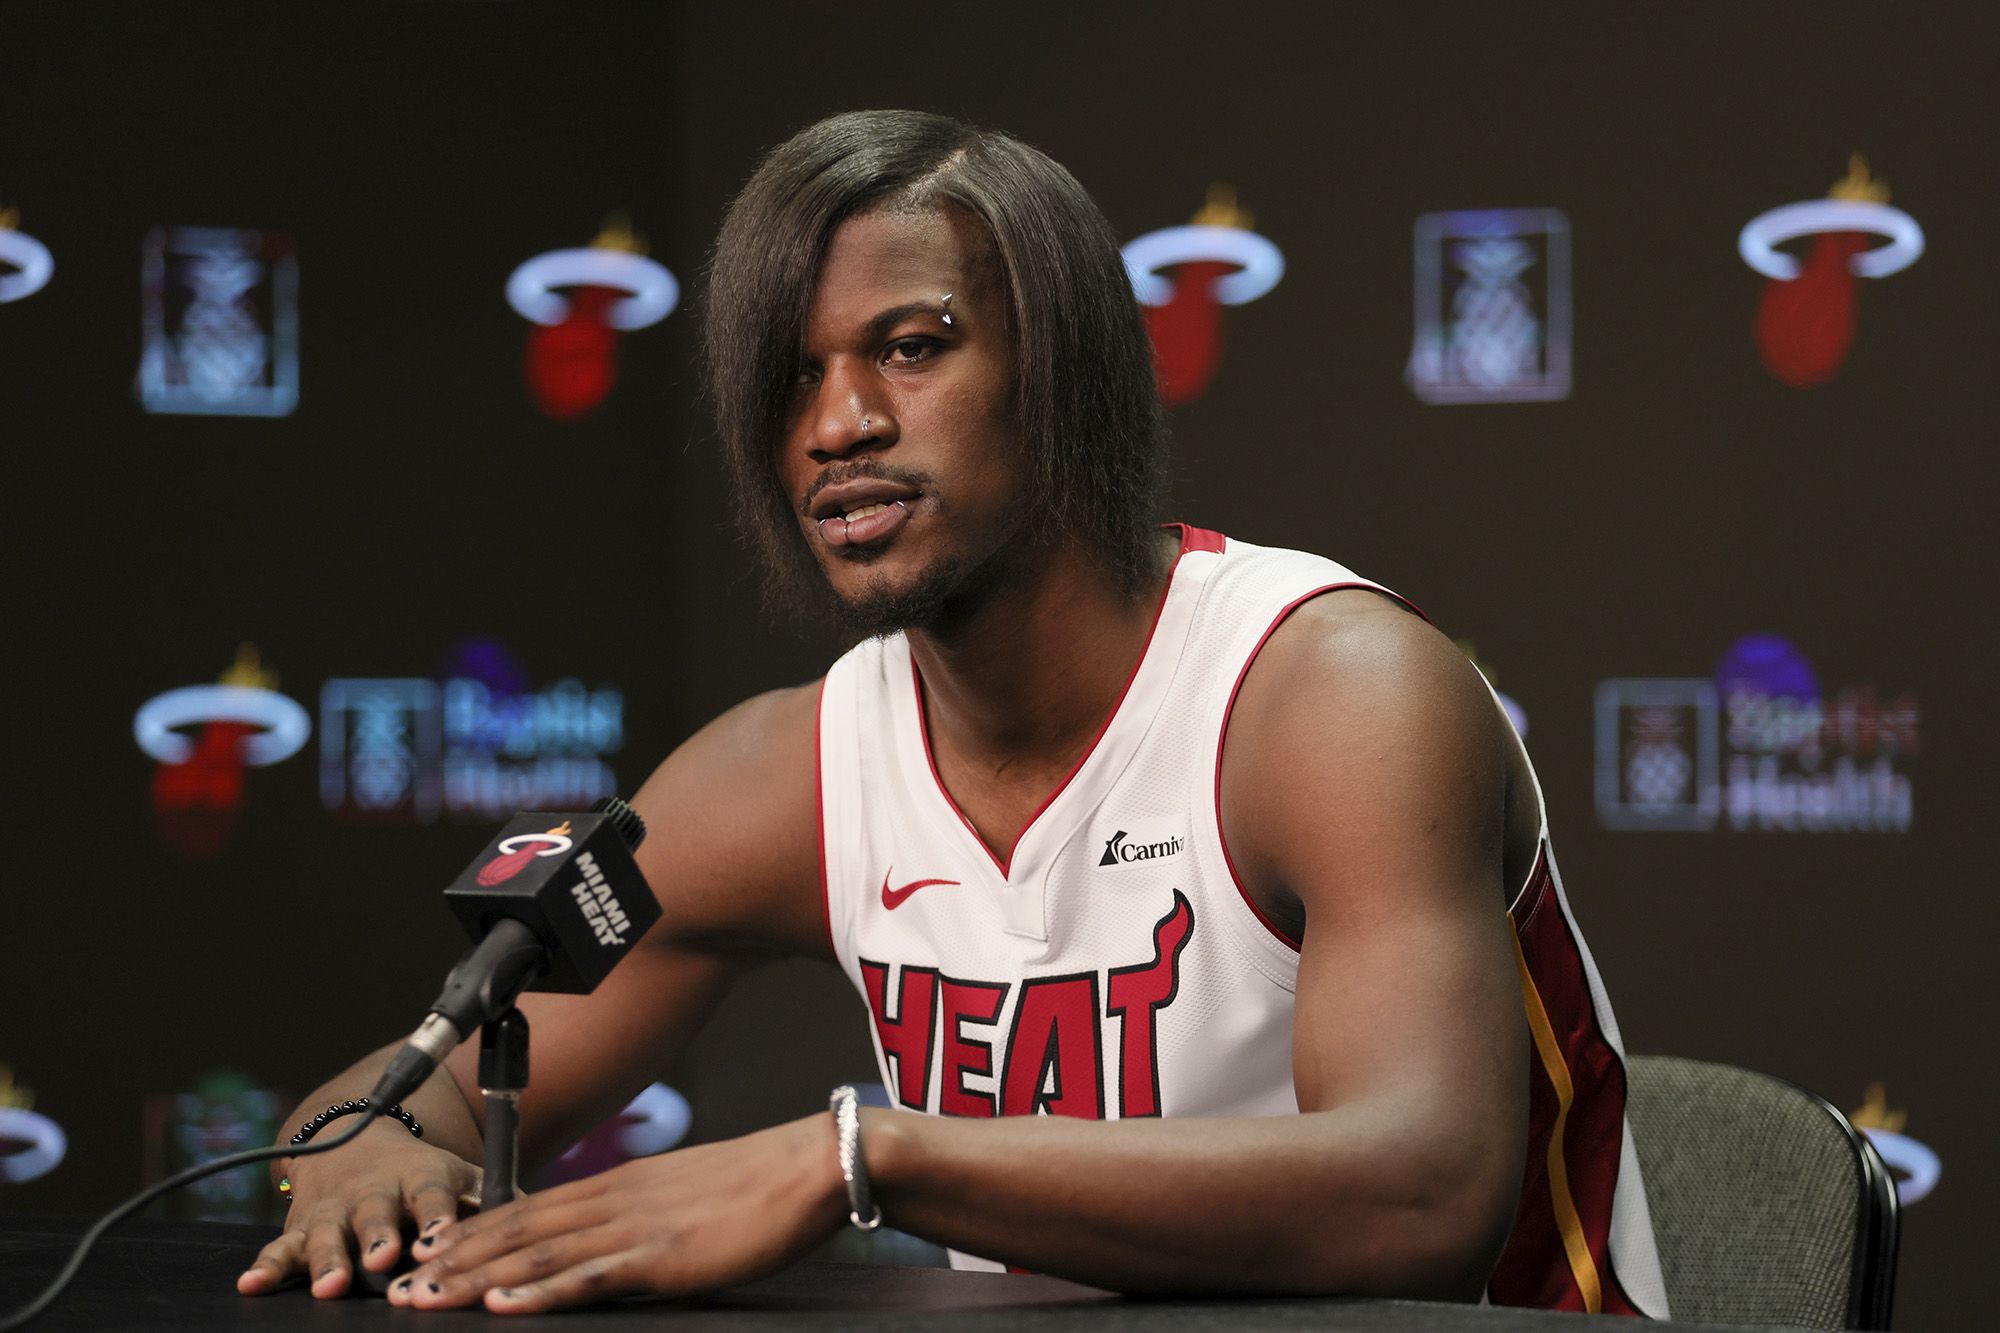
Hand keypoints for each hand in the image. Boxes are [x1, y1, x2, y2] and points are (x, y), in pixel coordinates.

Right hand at [236, 1122, 480, 1298]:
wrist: (352, 1140)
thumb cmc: (419, 1174)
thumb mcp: (457, 1175)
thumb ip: (492, 1198)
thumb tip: (537, 1224)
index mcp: (418, 1177)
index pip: (430, 1195)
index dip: (436, 1216)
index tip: (440, 1236)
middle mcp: (372, 1192)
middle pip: (374, 1214)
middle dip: (377, 1236)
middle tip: (383, 1258)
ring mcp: (332, 1210)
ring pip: (327, 1235)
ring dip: (327, 1259)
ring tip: (329, 1285)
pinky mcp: (299, 1228)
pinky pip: (280, 1248)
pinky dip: (265, 1267)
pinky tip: (250, 1285)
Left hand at [388, 1114, 845, 1313]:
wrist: (813, 1166)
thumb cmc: (762, 1186)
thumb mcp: (689, 1195)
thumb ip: (646, 1216)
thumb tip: (615, 1244)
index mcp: (622, 1185)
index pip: (531, 1209)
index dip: (475, 1233)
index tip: (430, 1252)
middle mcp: (616, 1199)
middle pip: (519, 1231)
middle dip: (456, 1261)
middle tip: (401, 1287)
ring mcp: (636, 1226)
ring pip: (538, 1254)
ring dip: (476, 1280)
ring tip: (428, 1301)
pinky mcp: (663, 1255)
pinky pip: (589, 1276)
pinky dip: (541, 1292)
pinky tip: (503, 1306)